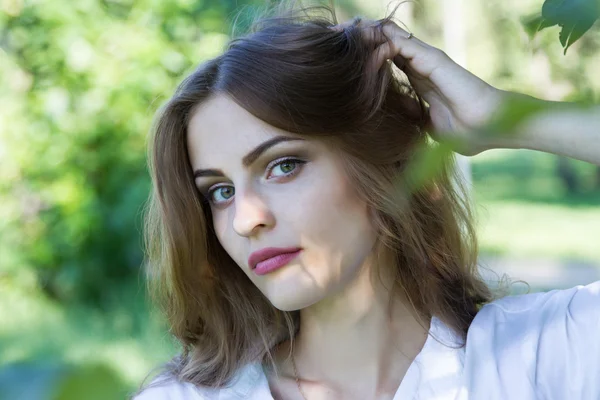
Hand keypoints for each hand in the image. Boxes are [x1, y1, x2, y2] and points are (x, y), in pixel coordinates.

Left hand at [332, 18, 504, 155]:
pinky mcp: (433, 60)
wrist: (490, 128)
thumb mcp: (430, 131)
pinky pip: (402, 44)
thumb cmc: (468, 132)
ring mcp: (427, 61)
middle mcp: (421, 66)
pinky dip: (381, 40)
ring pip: (391, 38)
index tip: (340, 60)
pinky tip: (361, 38)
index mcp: (418, 81)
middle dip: (359, 41)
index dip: (365, 58)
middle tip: (332, 38)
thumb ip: (416, 127)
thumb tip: (401, 143)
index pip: (386, 61)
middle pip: (385, 44)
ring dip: (366, 34)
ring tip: (340, 31)